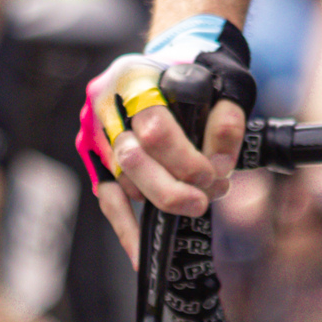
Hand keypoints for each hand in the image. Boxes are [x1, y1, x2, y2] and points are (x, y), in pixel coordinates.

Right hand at [77, 28, 255, 264]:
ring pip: (123, 182)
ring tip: (195, 200)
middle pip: (131, 158)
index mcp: (134, 76)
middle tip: (202, 200)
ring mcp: (94, 131)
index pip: (153, 126)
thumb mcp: (222, 83)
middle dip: (171, 189)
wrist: (172, 66)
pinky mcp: (94, 157)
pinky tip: (142, 255)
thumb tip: (219, 162)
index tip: (213, 174)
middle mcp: (106, 103)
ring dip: (161, 200)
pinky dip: (127, 229)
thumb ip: (227, 117)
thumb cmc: (198, 76)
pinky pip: (108, 199)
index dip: (185, 159)